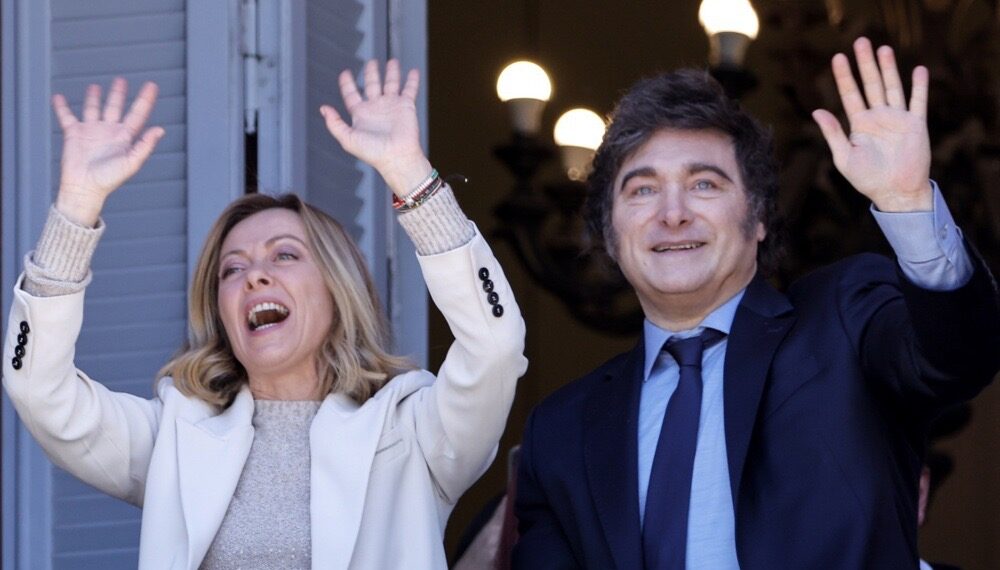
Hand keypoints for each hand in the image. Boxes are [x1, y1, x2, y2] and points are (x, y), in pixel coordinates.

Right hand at [53, 78, 163, 225]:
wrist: (84, 188)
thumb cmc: (109, 179)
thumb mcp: (131, 162)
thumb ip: (145, 145)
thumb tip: (160, 129)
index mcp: (125, 137)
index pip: (137, 114)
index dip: (145, 100)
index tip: (152, 85)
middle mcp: (109, 131)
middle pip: (115, 107)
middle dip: (118, 94)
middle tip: (121, 80)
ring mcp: (91, 131)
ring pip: (93, 109)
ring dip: (94, 98)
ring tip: (95, 86)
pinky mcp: (74, 133)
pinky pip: (67, 116)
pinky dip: (61, 107)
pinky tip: (58, 97)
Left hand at [319, 59, 431, 196]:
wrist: (397, 157)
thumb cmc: (373, 152)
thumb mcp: (348, 139)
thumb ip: (334, 123)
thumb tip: (323, 108)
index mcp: (361, 114)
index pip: (352, 95)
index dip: (347, 83)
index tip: (345, 73)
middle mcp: (376, 108)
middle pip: (372, 85)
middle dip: (371, 73)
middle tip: (371, 62)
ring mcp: (392, 106)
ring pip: (391, 84)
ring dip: (392, 72)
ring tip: (392, 61)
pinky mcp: (406, 106)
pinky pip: (410, 89)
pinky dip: (412, 80)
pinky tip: (413, 71)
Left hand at [812, 37, 932, 211]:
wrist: (895, 193)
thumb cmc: (867, 179)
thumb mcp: (844, 157)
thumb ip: (832, 133)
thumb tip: (817, 110)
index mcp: (859, 124)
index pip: (850, 94)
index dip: (844, 76)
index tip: (838, 57)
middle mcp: (878, 117)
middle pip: (871, 84)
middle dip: (866, 64)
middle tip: (861, 41)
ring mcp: (897, 119)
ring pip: (892, 87)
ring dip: (889, 68)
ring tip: (883, 49)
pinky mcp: (915, 125)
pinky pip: (918, 101)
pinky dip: (918, 86)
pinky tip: (917, 70)